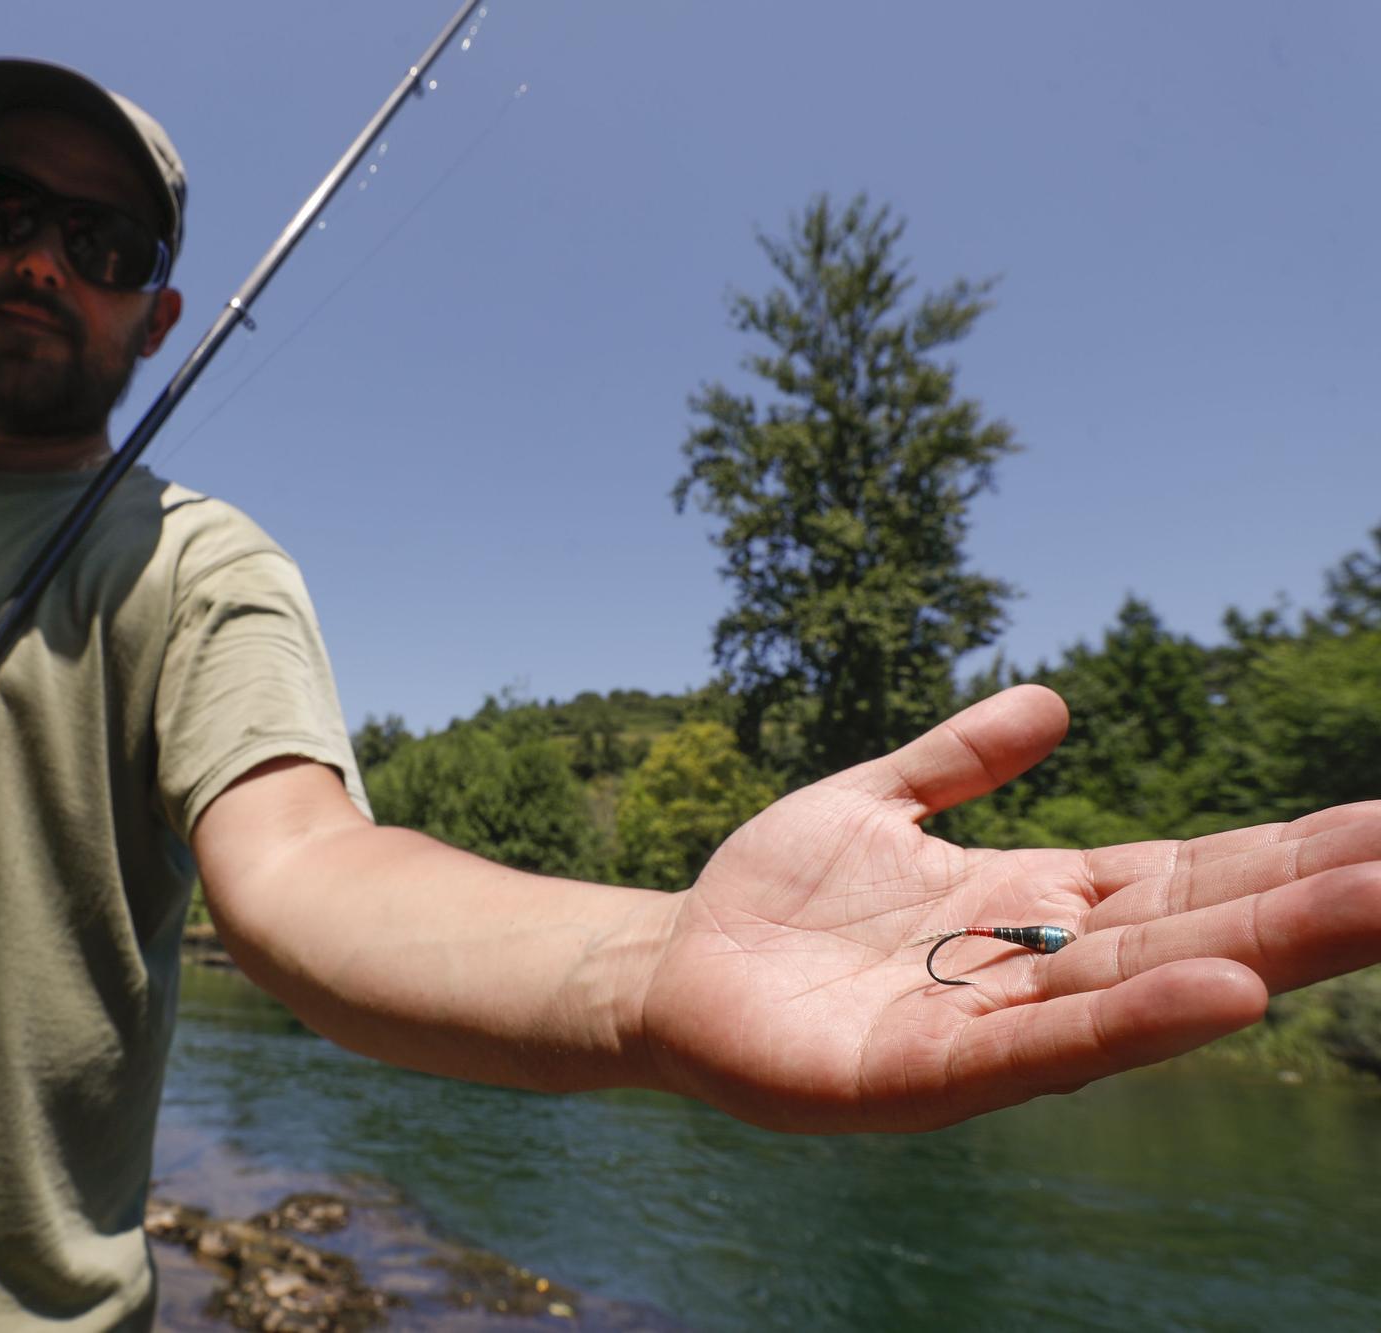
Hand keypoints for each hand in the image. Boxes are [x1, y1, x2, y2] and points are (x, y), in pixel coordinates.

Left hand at [639, 684, 1380, 1132]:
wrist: (669, 967)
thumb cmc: (777, 895)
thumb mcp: (876, 802)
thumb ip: (959, 759)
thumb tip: (1055, 700)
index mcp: (1033, 904)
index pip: (1185, 875)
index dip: (1284, 853)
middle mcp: (1031, 969)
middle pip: (1193, 931)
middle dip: (1309, 900)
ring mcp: (986, 1027)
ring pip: (1142, 989)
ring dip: (1260, 955)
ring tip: (1374, 908)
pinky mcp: (923, 1076)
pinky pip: (1040, 1047)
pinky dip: (1132, 1024)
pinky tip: (1222, 997)